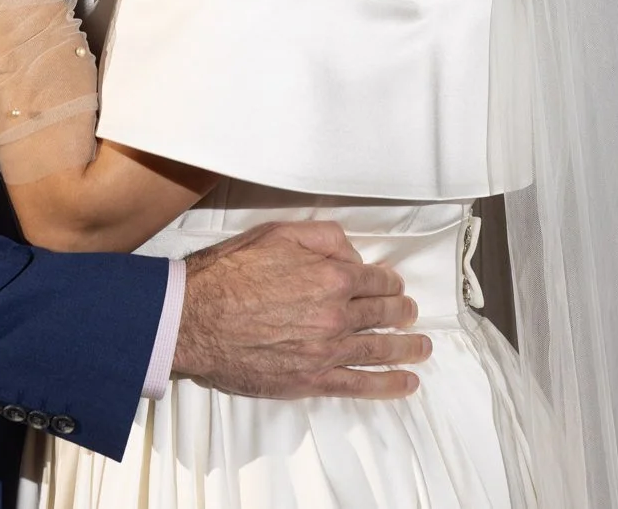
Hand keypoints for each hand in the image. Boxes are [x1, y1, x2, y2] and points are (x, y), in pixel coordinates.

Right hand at [171, 221, 429, 398]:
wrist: (194, 319)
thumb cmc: (229, 273)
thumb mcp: (277, 233)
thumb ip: (324, 237)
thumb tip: (352, 253)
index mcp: (332, 276)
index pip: (376, 279)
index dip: (388, 282)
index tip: (393, 285)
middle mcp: (337, 315)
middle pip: (384, 314)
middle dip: (402, 312)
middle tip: (410, 314)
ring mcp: (327, 351)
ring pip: (379, 349)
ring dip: (407, 348)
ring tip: (422, 348)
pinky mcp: (311, 380)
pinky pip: (359, 384)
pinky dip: (388, 384)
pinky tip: (406, 383)